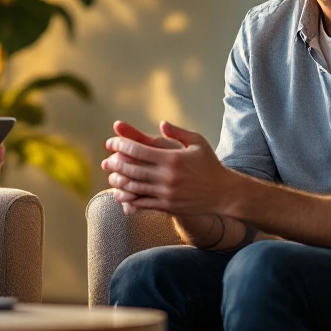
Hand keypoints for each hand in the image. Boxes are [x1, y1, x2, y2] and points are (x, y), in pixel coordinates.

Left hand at [102, 120, 234, 216]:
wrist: (223, 193)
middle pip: (131, 168)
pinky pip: (142, 203)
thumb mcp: (198, 143)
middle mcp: (167, 176)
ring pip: (134, 187)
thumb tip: (161, 124)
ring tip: (111, 177)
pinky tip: (121, 194)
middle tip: (106, 161)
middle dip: (114, 163)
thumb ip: (178, 132)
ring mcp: (166, 193)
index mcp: (172, 158)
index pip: (137, 149)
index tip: (111, 143)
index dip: (120, 145)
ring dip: (118, 181)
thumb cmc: (210, 164)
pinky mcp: (167, 206)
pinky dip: (128, 199)